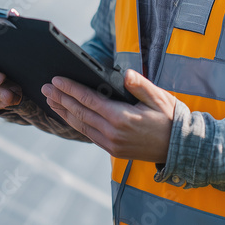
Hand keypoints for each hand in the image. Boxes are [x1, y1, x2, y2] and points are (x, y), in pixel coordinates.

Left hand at [41, 70, 176, 162]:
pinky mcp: (113, 150)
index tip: (56, 80)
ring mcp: (112, 144)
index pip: (89, 100)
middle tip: (45, 87)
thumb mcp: (158, 97)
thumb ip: (140, 85)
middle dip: (61, 98)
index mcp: (122, 117)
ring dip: (63, 111)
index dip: (71, 89)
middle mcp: (113, 133)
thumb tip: (127, 74)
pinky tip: (68, 115)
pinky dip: (75, 123)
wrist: (180, 148)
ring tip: (50, 100)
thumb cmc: (169, 118)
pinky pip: (89, 134)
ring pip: (81, 125)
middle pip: (80, 112)